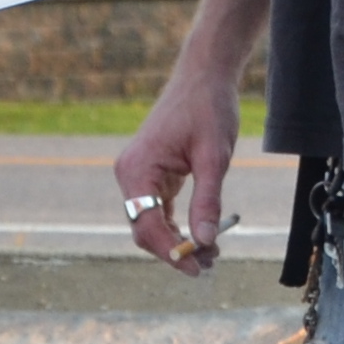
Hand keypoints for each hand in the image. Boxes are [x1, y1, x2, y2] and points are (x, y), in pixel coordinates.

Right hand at [111, 76, 239, 273]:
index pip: (146, 226)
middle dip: (174, 250)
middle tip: (210, 262)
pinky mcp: (150, 174)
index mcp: (137, 169)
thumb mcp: (213, 157)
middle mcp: (130, 174)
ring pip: (150, 223)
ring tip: (211, 251)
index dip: (171, 252)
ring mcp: (137, 175)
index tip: (198, 267)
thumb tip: (203, 242)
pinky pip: (157, 209)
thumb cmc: (208, 109)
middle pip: (144, 229)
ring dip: (177, 240)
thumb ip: (207, 201)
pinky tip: (200, 234)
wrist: (203, 76)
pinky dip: (176, 225)